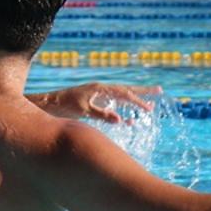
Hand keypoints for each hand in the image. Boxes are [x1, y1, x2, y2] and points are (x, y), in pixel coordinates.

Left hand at [31, 83, 162, 123]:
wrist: (50, 103)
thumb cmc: (65, 105)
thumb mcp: (84, 110)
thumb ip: (102, 115)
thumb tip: (121, 120)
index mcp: (101, 89)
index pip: (124, 94)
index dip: (138, 100)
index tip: (150, 107)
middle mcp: (102, 90)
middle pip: (126, 91)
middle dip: (143, 92)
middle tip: (160, 91)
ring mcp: (99, 97)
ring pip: (121, 98)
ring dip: (135, 101)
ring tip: (150, 105)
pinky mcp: (95, 104)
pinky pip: (113, 107)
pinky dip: (122, 113)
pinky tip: (130, 121)